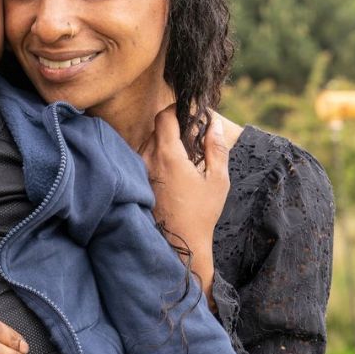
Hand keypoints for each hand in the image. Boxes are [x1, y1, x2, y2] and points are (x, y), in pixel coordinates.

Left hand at [139, 106, 230, 305]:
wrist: (179, 244)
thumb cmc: (201, 214)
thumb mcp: (218, 180)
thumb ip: (216, 148)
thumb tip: (215, 124)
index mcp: (168, 155)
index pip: (165, 116)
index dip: (177, 109)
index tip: (190, 113)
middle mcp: (148, 159)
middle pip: (157, 127)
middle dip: (174, 126)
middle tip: (192, 137)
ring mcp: (139, 170)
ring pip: (149, 142)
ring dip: (164, 141)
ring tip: (183, 156)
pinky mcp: (136, 181)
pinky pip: (144, 157)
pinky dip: (156, 155)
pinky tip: (171, 170)